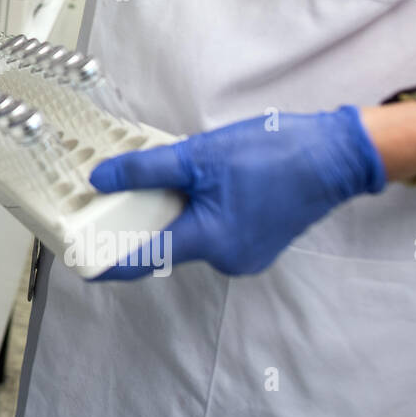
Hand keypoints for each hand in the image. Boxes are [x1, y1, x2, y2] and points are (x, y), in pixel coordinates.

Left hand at [88, 106, 386, 278]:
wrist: (336, 155)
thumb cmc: (274, 154)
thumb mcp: (200, 155)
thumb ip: (146, 170)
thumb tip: (102, 179)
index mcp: (210, 241)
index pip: (145, 259)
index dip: (108, 262)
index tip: (78, 262)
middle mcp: (226, 258)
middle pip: (165, 246)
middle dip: (137, 225)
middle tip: (108, 202)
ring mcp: (244, 253)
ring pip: (189, 236)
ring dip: (168, 214)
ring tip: (154, 182)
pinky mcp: (254, 241)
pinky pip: (210, 231)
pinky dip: (193, 213)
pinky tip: (190, 185)